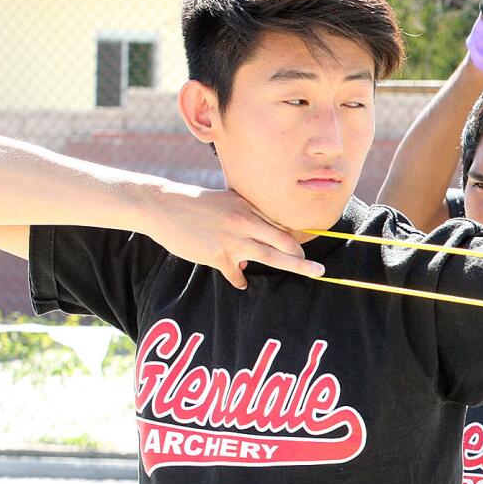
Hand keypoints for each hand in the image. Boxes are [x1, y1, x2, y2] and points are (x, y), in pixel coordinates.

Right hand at [147, 185, 322, 288]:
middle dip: (303, 256)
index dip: (296, 238)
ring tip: (312, 273)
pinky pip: (237, 274)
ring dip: (294, 267)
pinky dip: (240, 280)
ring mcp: (232, 241)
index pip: (280, 225)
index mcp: (248, 208)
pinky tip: (241, 282)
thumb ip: (248, 214)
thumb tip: (264, 232)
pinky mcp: (217, 256)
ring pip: (270, 257)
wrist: (163, 207)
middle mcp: (244, 223)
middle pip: (283, 241)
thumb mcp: (227, 201)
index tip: (307, 249)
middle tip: (318, 269)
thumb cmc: (197, 203)